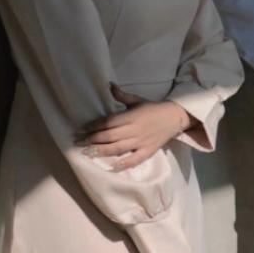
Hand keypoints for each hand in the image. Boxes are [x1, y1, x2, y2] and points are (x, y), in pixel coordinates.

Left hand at [78, 83, 192, 169]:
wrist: (175, 117)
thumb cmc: (154, 108)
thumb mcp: (138, 100)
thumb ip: (122, 95)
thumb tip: (109, 85)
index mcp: (131, 116)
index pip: (108, 122)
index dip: (93, 126)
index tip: (81, 129)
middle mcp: (135, 130)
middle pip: (110, 136)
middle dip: (92, 139)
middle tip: (78, 142)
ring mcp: (142, 141)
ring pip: (118, 148)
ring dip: (102, 151)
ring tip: (88, 153)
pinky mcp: (149, 150)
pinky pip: (135, 159)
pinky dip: (124, 164)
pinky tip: (112, 167)